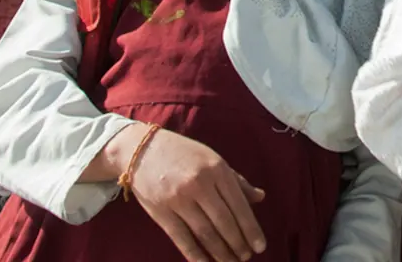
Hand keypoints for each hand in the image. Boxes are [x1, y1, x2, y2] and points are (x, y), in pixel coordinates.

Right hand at [90, 125, 267, 261]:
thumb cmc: (183, 154)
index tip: (260, 247)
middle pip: (224, 222)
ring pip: (206, 233)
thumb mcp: (213, 159)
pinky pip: (182, 239)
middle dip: (238, 244)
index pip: (239, 205)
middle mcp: (199, 184)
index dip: (251, 229)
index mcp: (217, 169)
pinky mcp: (161, 212)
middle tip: (246, 257)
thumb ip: (237, 180)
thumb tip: (260, 197)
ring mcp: (179, 198)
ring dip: (221, 253)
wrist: (141, 150)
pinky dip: (196, 255)